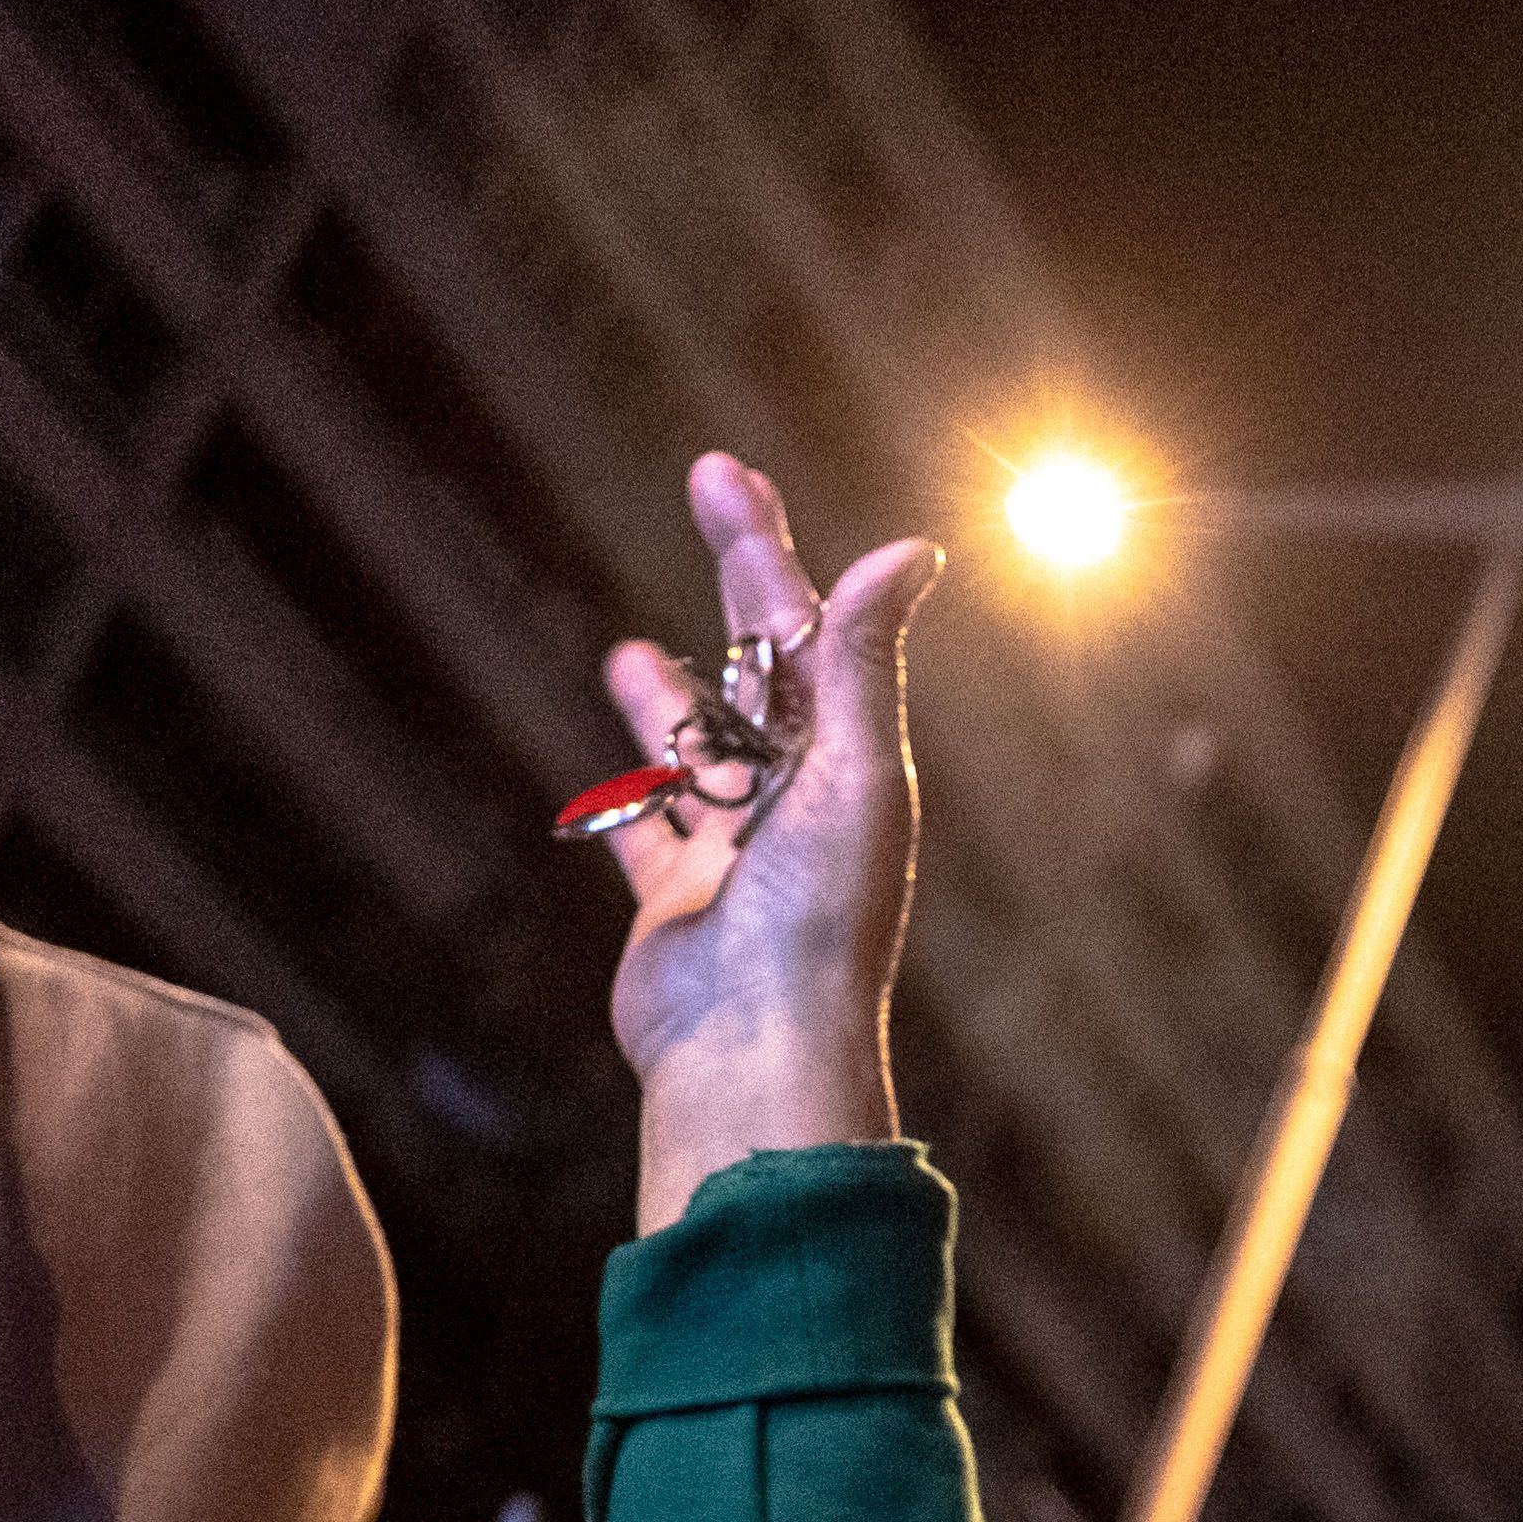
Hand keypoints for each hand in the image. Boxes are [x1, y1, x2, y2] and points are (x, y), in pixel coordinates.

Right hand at [597, 454, 937, 1233]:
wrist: (757, 1046)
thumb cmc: (817, 916)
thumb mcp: (853, 771)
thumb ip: (860, 661)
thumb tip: (913, 550)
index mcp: (846, 760)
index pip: (804, 627)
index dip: (764, 548)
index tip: (726, 475)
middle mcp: (795, 796)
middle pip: (757, 664)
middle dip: (735, 576)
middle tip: (707, 484)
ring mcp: (733, 847)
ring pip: (696, 750)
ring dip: (670, 699)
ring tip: (631, 653)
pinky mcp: (674, 897)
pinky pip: (644, 827)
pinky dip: (629, 789)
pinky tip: (610, 768)